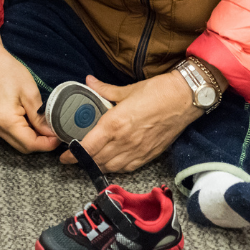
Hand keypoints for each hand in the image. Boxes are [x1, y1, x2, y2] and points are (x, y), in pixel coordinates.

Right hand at [0, 3, 58, 153]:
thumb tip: (52, 132)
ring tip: (47, 126)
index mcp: (6, 121)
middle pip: (24, 147)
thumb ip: (40, 117)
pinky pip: (11, 134)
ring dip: (33, 138)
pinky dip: (24, 132)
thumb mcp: (30, 92)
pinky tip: (33, 121)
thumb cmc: (7, 71)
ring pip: (17, 142)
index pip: (31, 144)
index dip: (48, 144)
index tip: (61, 136)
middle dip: (42, 143)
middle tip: (57, 132)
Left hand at [60, 73, 201, 172]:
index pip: (88, 146)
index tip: (64, 155)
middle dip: (83, 160)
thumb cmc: (158, 91)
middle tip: (74, 156)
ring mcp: (138, 151)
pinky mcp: (149, 155)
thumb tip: (88, 82)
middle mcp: (124, 142)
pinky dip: (116, 167)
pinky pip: (128, 168)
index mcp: (115, 124)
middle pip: (97, 159)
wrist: (185, 99)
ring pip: (111, 166)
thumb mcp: (128, 89)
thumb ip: (104, 90)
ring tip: (90, 160)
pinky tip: (111, 162)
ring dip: (98, 165)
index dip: (73, 153)